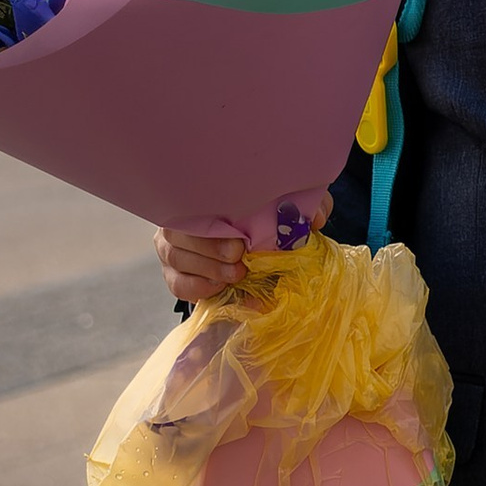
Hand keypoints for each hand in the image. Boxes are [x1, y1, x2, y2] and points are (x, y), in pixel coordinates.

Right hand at [152, 185, 330, 302]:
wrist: (249, 245)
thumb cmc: (262, 219)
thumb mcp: (285, 207)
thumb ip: (302, 206)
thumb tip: (314, 220)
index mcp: (200, 197)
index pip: (190, 202)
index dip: (211, 222)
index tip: (240, 240)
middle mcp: (179, 220)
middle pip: (177, 232)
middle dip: (209, 248)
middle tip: (238, 259)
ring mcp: (171, 248)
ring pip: (175, 257)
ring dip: (207, 269)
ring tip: (235, 274)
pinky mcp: (174, 275)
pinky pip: (177, 283)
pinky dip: (198, 287)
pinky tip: (220, 288)